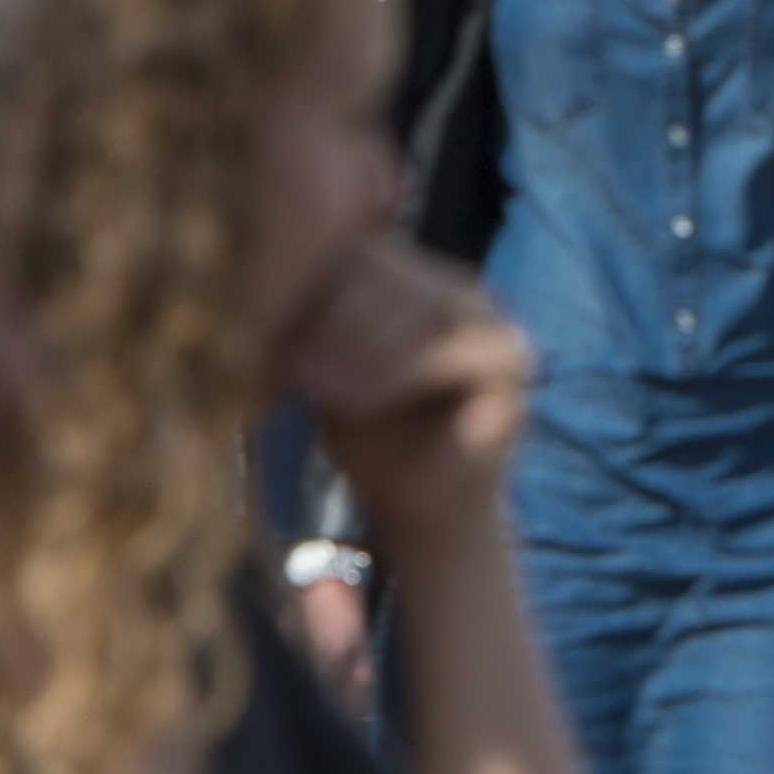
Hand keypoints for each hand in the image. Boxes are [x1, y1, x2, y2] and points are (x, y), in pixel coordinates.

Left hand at [282, 230, 529, 563]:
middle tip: (286, 362)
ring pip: (419, 310)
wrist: (423, 515)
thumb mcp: (335, 375)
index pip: (369, 257)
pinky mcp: (510, 360)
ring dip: (357, 349)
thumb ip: (318, 329)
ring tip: (309, 383)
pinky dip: (391, 375)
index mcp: (425, 280)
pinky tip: (350, 402)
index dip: (317, 286)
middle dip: (334, 319)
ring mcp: (495, 321)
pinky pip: (443, 353)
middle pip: (395, 279)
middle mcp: (466, 291)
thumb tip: (263, 281)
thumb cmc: (372, 440)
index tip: (264, 325)